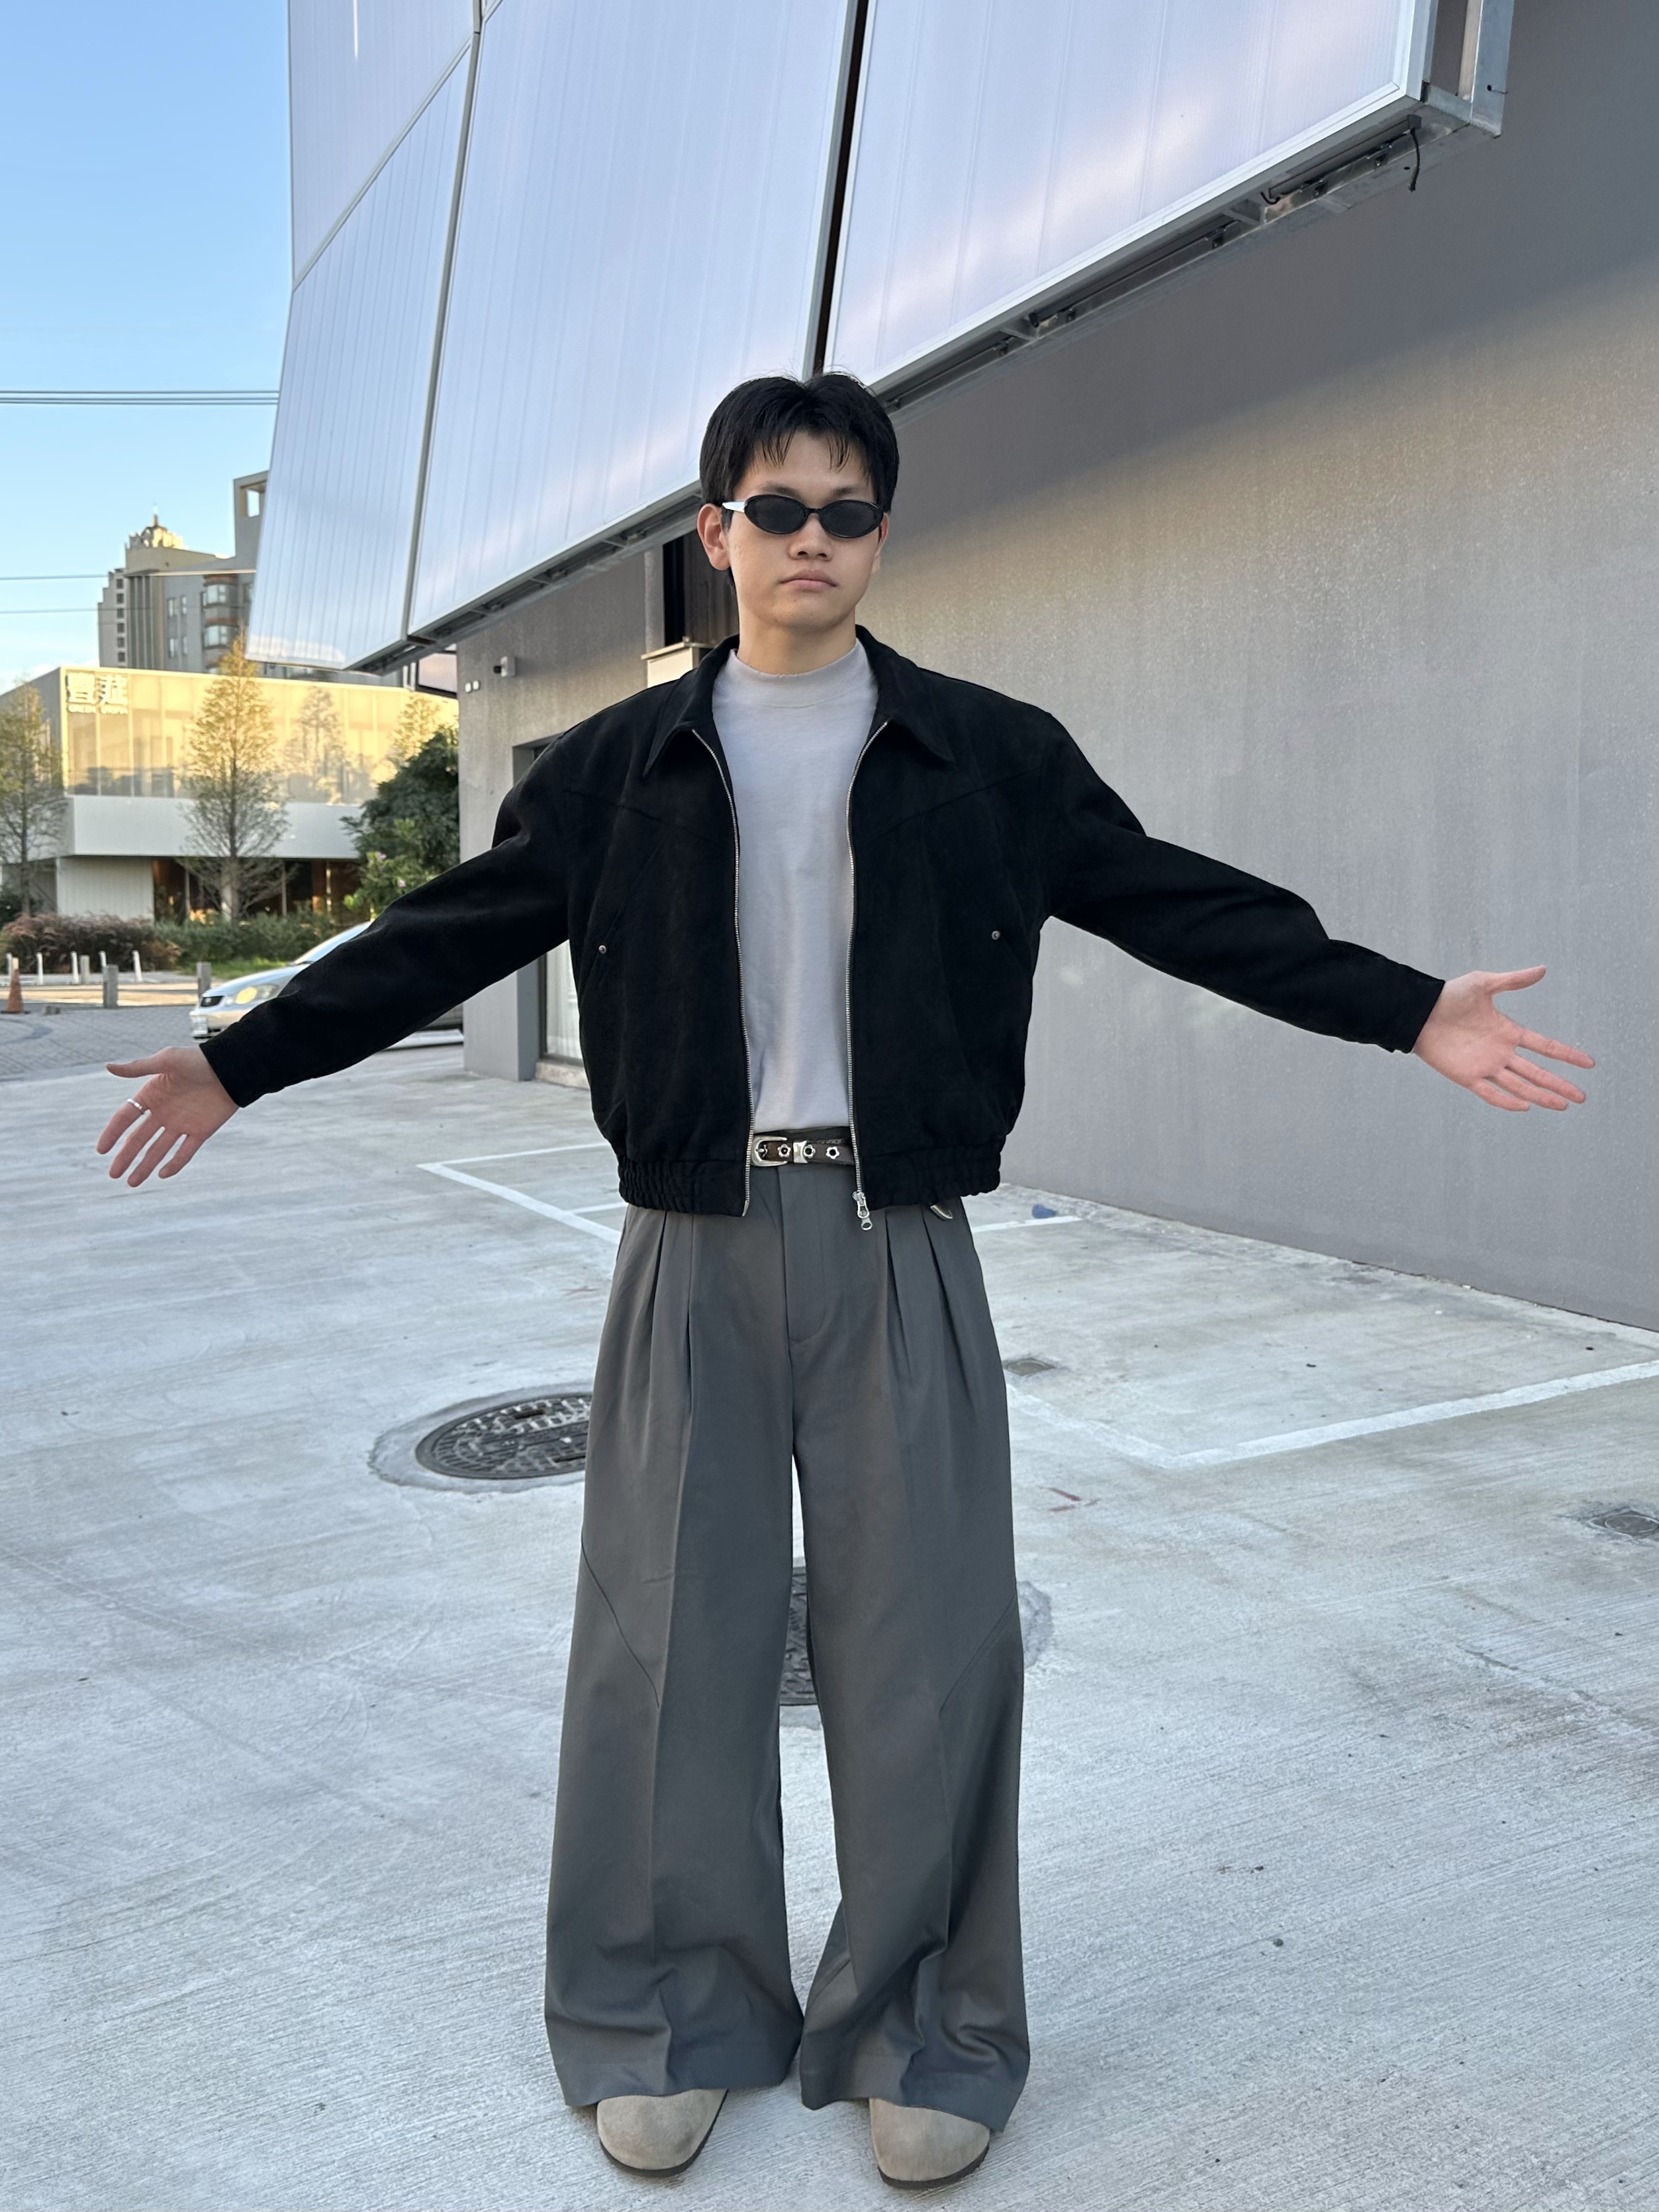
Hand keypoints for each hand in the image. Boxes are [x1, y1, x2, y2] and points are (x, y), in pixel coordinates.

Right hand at [97, 1047, 238, 1184]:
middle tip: (113, 1174)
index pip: (125, 1117)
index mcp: (151, 1095)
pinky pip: (185, 1152)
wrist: (232, 1068)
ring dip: (145, 1166)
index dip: (112, 1133)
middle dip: (126, 1157)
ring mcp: (181, 1124)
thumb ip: (139, 1067)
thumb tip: (108, 1067)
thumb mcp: (167, 1060)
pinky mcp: (200, 1132)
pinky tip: (162, 1175)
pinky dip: (175, 1164)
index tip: (101, 1150)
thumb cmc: (199, 1060)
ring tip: (132, 1183)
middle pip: (139, 1139)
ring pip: (159, 1150)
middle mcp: (163, 1112)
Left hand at [1413, 968, 1592, 1111]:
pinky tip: (1525, 1106)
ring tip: (1562, 1105)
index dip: (1567, 1055)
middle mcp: (1501, 1052)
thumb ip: (1513, 980)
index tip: (1589, 1063)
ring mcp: (1485, 1066)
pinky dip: (1507, 1101)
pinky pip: (1490, 1093)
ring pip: (1519, 1086)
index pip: (1545, 1046)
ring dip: (1541, 1096)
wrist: (1419, 1012)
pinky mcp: (1467, 1077)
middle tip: (1582, 1097)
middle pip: (1537, 1072)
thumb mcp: (1484, 983)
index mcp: (1508, 1032)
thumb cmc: (1449, 996)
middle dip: (1559, 1085)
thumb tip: (1543, 969)